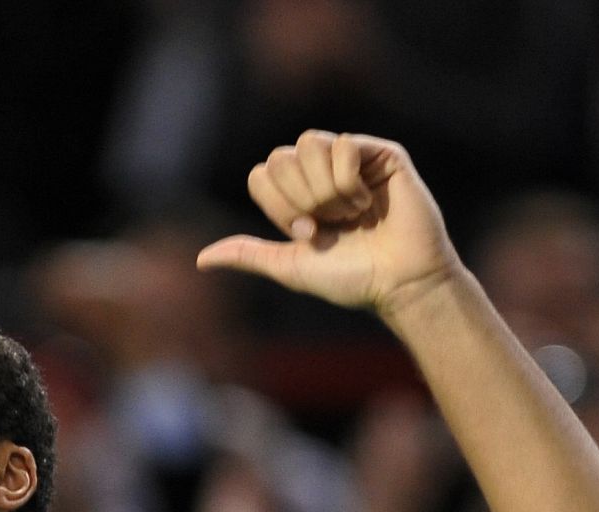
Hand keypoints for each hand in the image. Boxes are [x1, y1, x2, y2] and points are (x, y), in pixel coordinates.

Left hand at [196, 131, 460, 316]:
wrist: (398, 282)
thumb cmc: (350, 278)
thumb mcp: (290, 267)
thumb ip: (247, 255)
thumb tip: (200, 260)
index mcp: (298, 195)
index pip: (262, 174)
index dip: (278, 205)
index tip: (306, 233)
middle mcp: (322, 172)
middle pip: (281, 156)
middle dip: (300, 198)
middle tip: (327, 224)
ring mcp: (352, 159)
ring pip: (309, 143)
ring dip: (324, 189)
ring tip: (349, 214)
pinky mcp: (381, 153)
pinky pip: (344, 144)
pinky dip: (350, 181)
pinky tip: (369, 203)